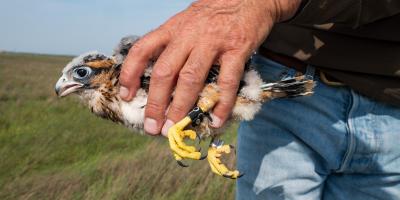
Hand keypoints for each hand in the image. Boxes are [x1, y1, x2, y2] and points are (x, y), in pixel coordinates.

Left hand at [119, 0, 300, 135]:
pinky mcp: (237, 49)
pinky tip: (215, 120)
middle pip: (164, 72)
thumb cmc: (215, 14)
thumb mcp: (187, 21)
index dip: (129, 74)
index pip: (142, 49)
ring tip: (175, 128)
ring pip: (190, 79)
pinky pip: (226, 81)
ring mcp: (212, 42)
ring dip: (180, 107)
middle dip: (155, 103)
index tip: (126, 96)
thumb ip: (174, 42)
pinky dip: (221, 104)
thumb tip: (160, 75)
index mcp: (173, 28)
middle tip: (152, 127)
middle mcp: (188, 35)